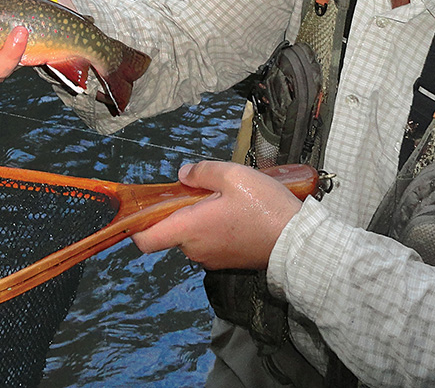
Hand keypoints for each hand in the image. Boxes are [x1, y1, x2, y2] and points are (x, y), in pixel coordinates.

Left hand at [132, 161, 302, 269]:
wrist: (297, 241)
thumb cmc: (264, 208)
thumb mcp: (233, 175)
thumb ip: (202, 172)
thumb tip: (183, 175)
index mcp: (190, 228)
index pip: (145, 240)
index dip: (137, 225)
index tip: (144, 208)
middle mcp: (196, 249)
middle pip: (171, 230)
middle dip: (180, 209)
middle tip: (204, 189)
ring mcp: (212, 258)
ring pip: (192, 235)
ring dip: (199, 218)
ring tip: (227, 199)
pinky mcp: (228, 261)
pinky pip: (210, 242)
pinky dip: (214, 228)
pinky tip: (237, 212)